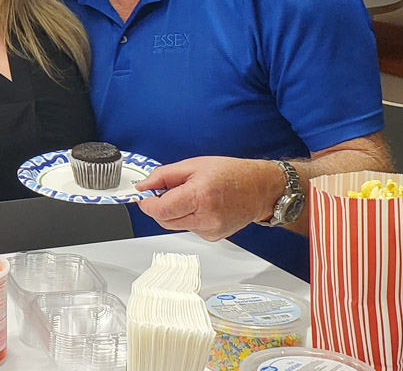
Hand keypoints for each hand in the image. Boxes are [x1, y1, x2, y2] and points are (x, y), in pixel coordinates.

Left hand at [134, 157, 284, 241]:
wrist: (259, 189)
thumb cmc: (232, 174)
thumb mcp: (193, 165)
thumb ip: (163, 176)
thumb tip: (144, 186)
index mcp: (199, 196)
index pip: (160, 210)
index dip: (147, 204)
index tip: (144, 197)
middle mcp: (205, 217)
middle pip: (165, 220)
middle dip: (159, 207)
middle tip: (164, 192)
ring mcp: (210, 230)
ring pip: (176, 225)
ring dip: (174, 212)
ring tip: (189, 196)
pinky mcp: (213, 237)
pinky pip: (189, 228)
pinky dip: (187, 218)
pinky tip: (200, 206)